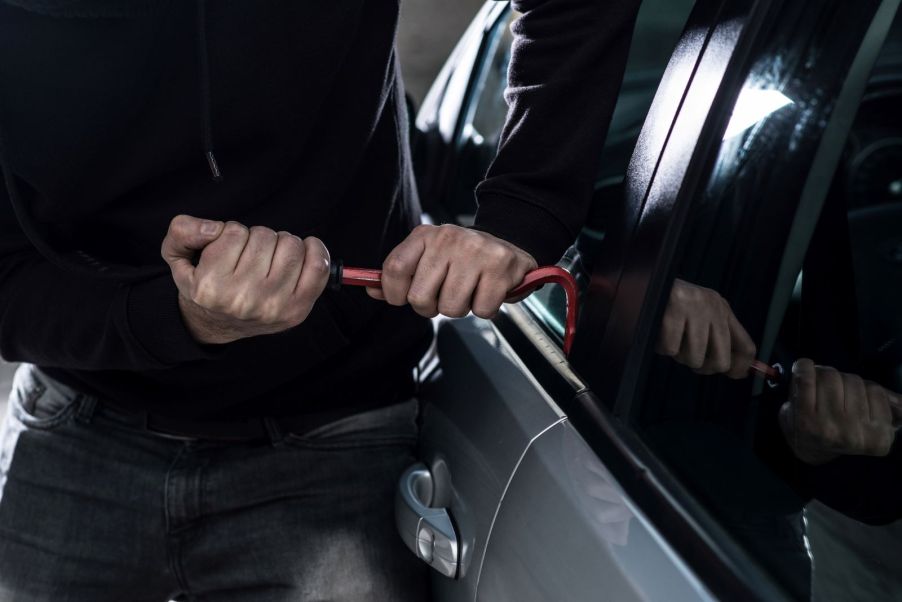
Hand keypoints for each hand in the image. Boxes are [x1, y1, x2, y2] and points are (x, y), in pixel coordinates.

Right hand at [161, 215, 330, 343]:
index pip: (233, 231)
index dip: (232, 232)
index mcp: (211, 286)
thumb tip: (214, 228)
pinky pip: (318, 266)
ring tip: (269, 259)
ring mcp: (273, 306)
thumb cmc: (205, 285)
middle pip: (265, 237)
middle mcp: (243, 299)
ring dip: (282, 244)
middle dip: (258, 238)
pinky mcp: (297, 309)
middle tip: (251, 255)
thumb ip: (182, 232)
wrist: (218, 323)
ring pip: (290, 246)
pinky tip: (304, 250)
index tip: (229, 248)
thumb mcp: (178, 257)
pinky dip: (316, 251)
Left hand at [369, 224, 536, 318]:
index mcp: (425, 235)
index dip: (394, 293)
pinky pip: (481, 310)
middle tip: (445, 295)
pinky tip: (488, 291)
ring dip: (460, 309)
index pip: (394, 269)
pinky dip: (485, 308)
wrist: (508, 244)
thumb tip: (372, 289)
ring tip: (469, 291)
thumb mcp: (428, 257)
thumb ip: (400, 274)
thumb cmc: (463, 257)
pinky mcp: (501, 267)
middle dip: (432, 307)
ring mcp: (476, 251)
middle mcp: (448, 239)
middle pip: (420, 298)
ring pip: (451, 308)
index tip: (402, 299)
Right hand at [656, 279, 755, 377]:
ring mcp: (693, 308)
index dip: (741, 368)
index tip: (732, 375)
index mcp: (722, 308)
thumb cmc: (673, 305)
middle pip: (722, 361)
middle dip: (704, 368)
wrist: (645, 282)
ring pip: (694, 358)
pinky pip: (670, 349)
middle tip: (692, 360)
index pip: (746, 347)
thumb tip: (737, 372)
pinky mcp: (672, 311)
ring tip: (672, 340)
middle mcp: (712, 306)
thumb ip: (719, 340)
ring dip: (679, 357)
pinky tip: (659, 334)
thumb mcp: (702, 315)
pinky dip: (661, 348)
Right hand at [779, 359, 901, 464]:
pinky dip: (869, 393)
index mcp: (806, 423)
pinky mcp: (881, 434)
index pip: (805, 377)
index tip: (804, 368)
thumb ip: (796, 388)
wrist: (830, 469)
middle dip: (827, 376)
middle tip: (825, 387)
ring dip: (848, 384)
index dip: (804, 368)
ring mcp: (859, 432)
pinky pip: (877, 392)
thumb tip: (806, 365)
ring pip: (855, 381)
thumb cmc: (808, 432)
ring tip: (843, 398)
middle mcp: (832, 429)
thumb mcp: (788, 413)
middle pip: (831, 376)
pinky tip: (861, 405)